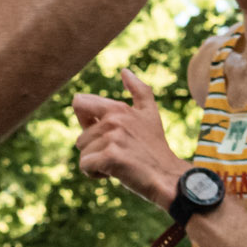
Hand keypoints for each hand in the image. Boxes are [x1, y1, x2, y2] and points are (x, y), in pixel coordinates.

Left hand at [69, 66, 188, 205]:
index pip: (79, 103)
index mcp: (117, 108)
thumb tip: (124, 70)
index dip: (86, 123)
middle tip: (120, 153)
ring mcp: (112, 137)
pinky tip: (115, 172)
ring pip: (83, 154)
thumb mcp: (150, 113)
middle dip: (95, 150)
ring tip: (120, 163)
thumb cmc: (155, 147)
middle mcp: (113, 119)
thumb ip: (138, 90)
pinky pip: (85, 166)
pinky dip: (96, 174)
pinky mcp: (110, 156)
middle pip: (80, 138)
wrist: (167, 175)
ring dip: (97, 163)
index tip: (107, 135)